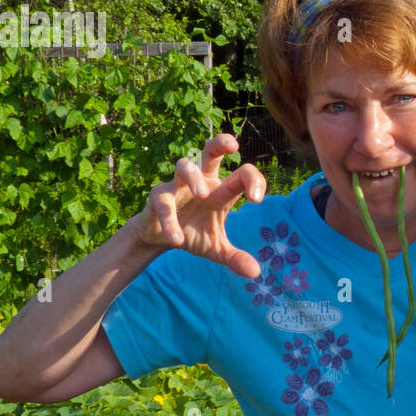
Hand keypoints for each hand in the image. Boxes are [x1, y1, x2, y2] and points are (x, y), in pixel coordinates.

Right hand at [132, 133, 266, 278]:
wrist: (160, 239)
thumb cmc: (193, 233)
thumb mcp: (216, 249)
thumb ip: (235, 258)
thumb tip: (256, 273)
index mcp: (221, 188)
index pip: (242, 174)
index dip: (253, 181)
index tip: (257, 198)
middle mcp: (202, 181)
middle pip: (210, 151)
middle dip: (221, 142)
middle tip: (233, 145)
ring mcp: (178, 186)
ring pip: (184, 165)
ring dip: (193, 176)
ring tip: (203, 194)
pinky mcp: (158, 197)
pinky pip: (163, 203)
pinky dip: (170, 220)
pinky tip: (177, 239)